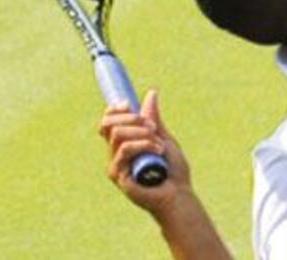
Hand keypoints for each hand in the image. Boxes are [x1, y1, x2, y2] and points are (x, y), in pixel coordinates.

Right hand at [98, 89, 191, 219]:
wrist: (179, 193)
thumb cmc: (173, 170)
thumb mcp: (163, 137)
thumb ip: (154, 118)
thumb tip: (151, 93)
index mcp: (123, 144)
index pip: (108, 122)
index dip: (114, 110)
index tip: (128, 104)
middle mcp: (115, 154)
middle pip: (107, 125)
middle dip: (130, 118)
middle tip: (151, 125)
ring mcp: (115, 165)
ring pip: (117, 134)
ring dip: (141, 132)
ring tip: (158, 141)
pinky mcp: (119, 175)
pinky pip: (125, 150)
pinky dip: (143, 144)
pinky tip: (158, 150)